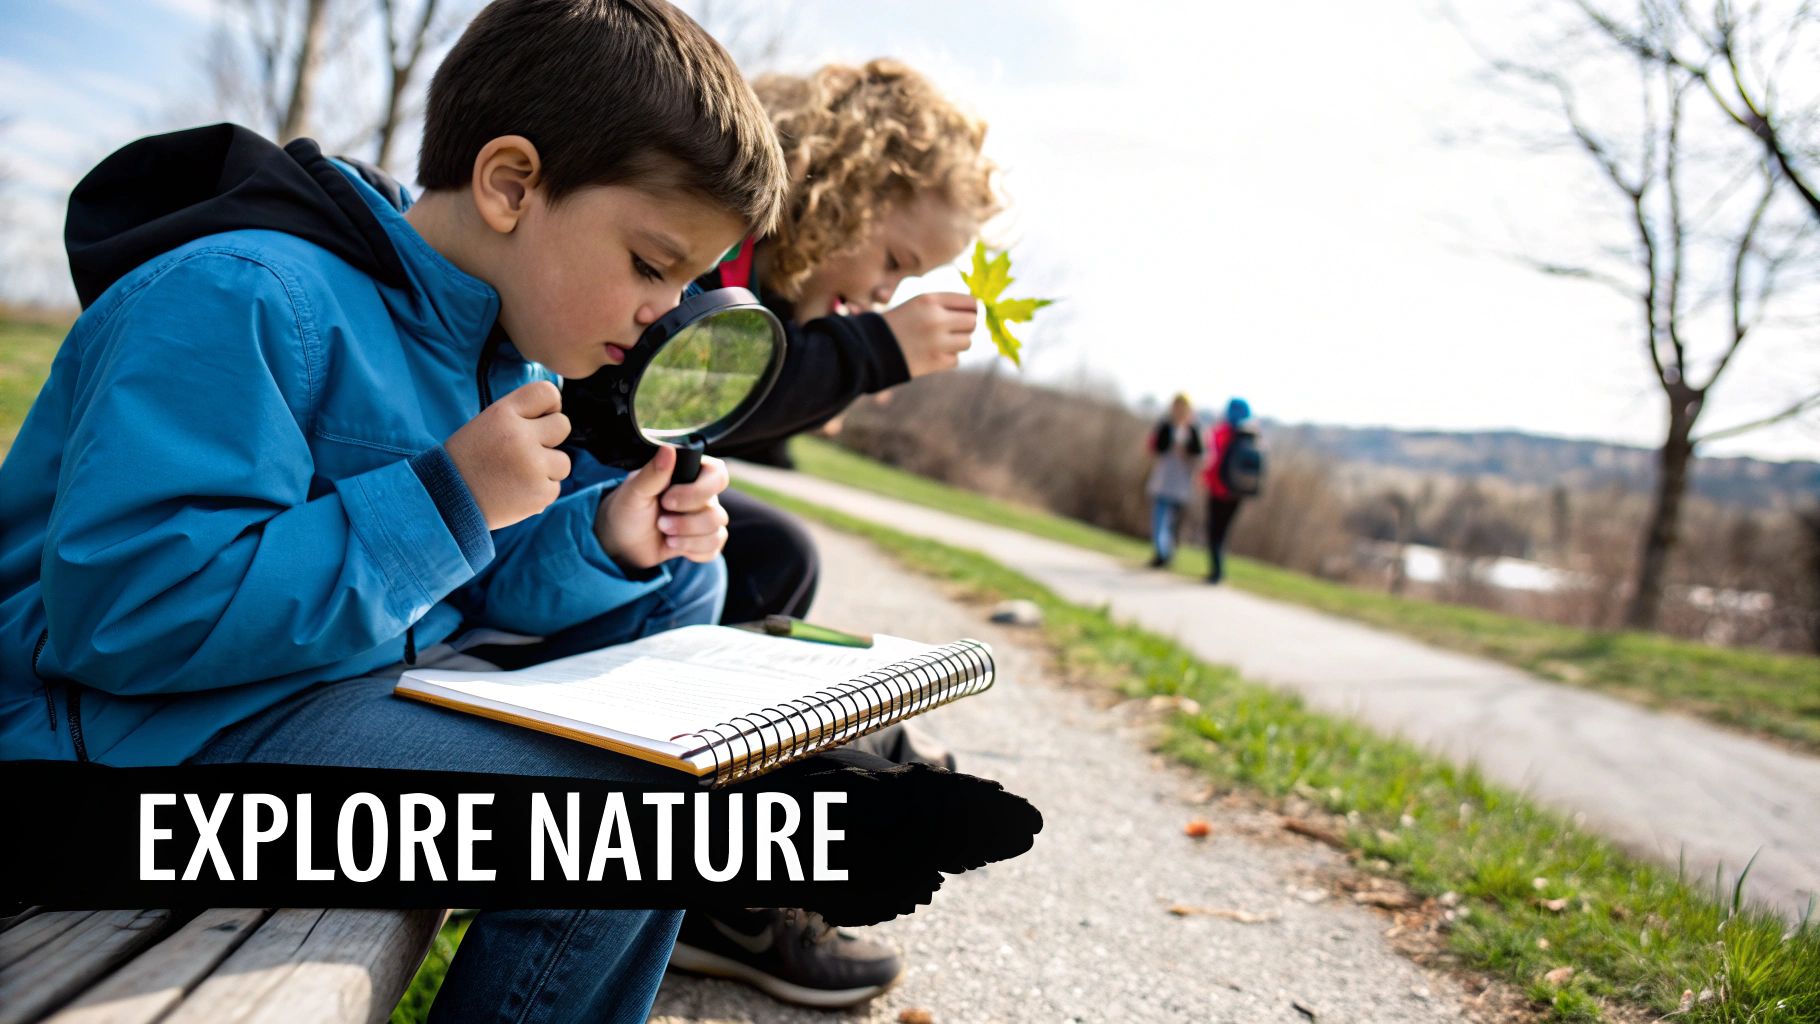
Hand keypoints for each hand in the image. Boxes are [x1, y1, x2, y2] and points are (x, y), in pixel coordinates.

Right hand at [444, 380, 570, 529]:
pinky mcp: (540, 493)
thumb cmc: (469, 460)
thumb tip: (558, 414)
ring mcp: (532, 466)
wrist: (446, 501)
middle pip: (563, 425)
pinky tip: (515, 492)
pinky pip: (555, 487)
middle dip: (550, 438)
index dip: (550, 405)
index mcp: (503, 413)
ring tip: (516, 475)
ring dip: (546, 469)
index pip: (548, 392)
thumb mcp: (486, 425)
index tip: (539, 418)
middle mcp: (520, 436)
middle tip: (527, 451)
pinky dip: (539, 491)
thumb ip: (520, 416)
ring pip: (563, 461)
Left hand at [594, 446, 730, 569]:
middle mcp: (702, 495)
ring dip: (687, 538)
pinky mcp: (703, 541)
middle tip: (660, 522)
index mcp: (690, 475)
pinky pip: (714, 548)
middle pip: (717, 511)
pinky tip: (673, 545)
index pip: (717, 475)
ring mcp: (704, 519)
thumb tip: (669, 450)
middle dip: (686, 523)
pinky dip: (692, 551)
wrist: (620, 541)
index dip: (698, 491)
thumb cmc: (627, 510)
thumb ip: (653, 472)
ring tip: (665, 534)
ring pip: (717, 531)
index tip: (668, 499)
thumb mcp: (635, 491)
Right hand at [883, 292, 976, 377]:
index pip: (970, 302)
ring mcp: (937, 340)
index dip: (971, 310)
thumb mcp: (916, 305)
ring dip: (957, 344)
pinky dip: (946, 359)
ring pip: (967, 342)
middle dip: (965, 328)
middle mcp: (936, 317)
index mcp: (930, 299)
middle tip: (951, 332)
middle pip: (972, 322)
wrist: (868, 349)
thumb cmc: (895, 325)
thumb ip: (943, 306)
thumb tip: (977, 311)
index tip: (964, 316)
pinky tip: (931, 355)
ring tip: (939, 344)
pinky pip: (956, 359)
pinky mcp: (935, 361)